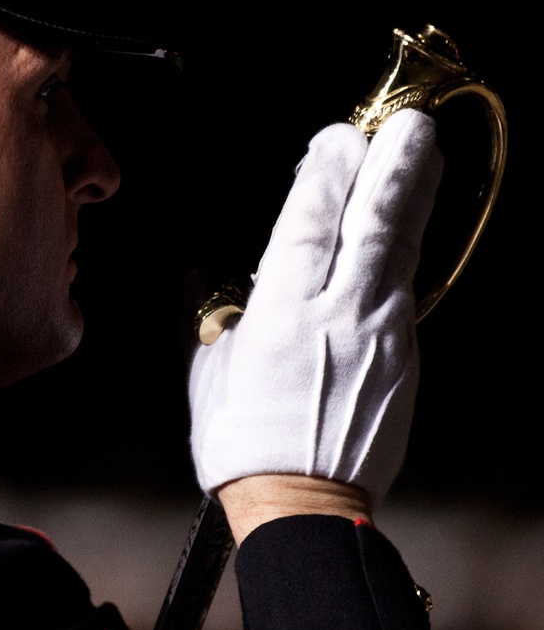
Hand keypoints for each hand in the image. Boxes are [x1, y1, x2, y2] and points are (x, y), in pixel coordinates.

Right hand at [189, 109, 442, 509]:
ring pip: (401, 247)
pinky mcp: (404, 359)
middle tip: (408, 121)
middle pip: (373, 218)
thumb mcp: (209, 374)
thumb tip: (205, 279)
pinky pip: (406, 290)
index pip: (310, 216)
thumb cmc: (245, 446)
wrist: (303, 507)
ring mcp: (382, 333)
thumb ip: (213, 317)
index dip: (326, 168)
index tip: (334, 137)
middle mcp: (339, 312)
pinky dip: (405, 252)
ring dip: (413, 194)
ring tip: (424, 153)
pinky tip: (405, 234)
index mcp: (282, 310)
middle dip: (392, 162)